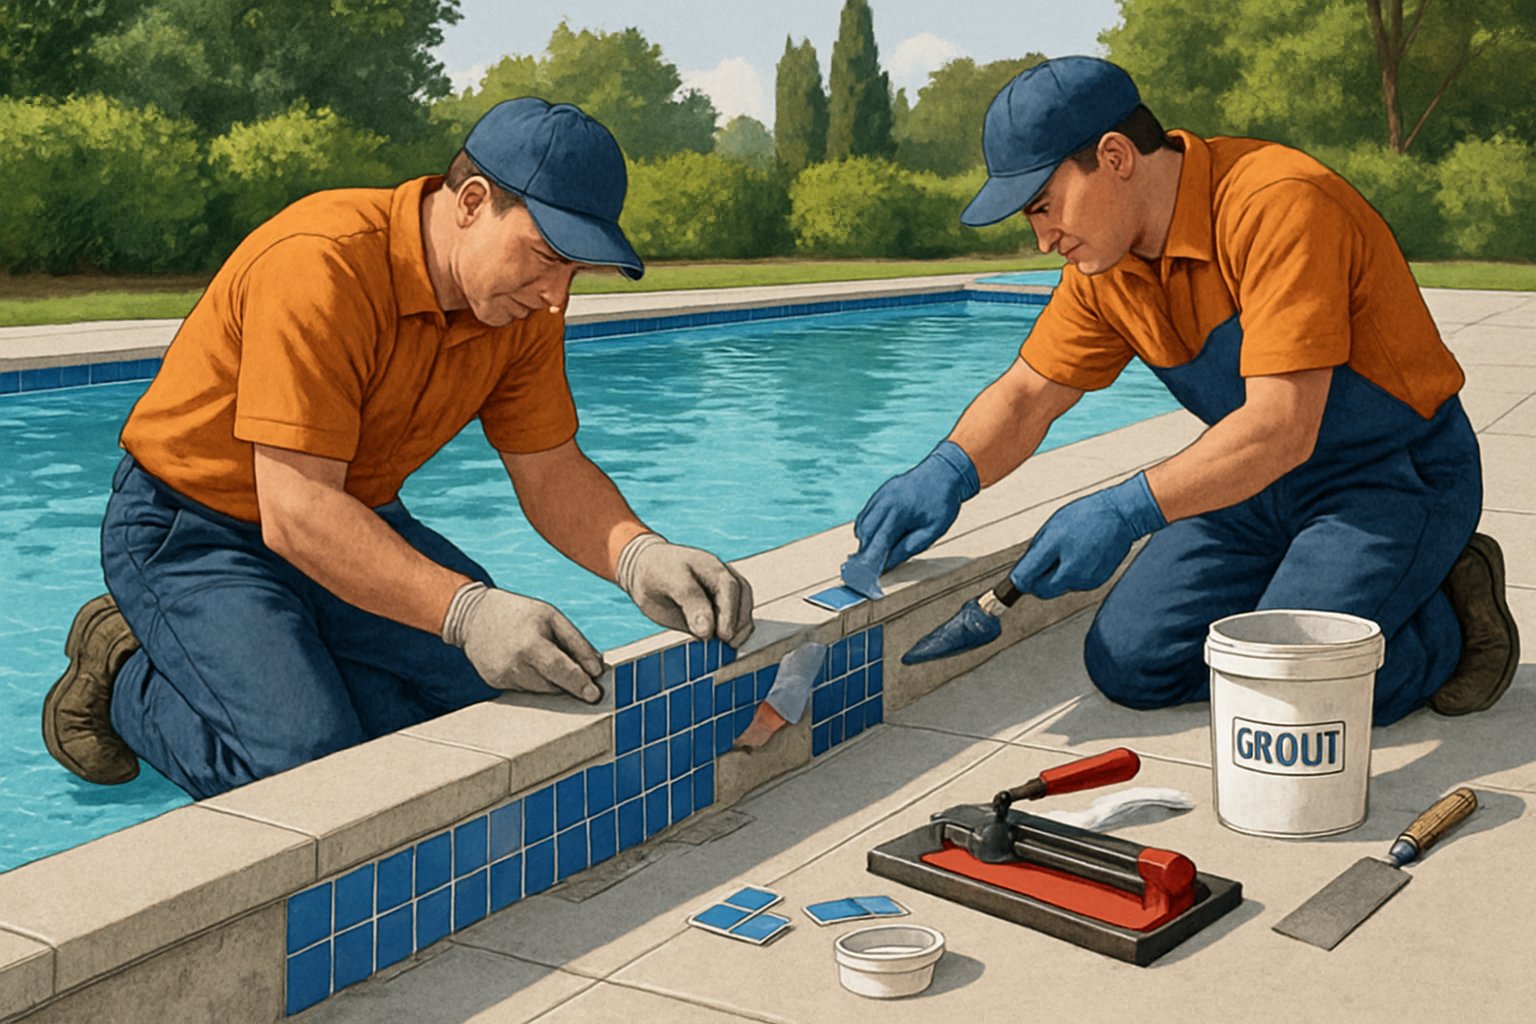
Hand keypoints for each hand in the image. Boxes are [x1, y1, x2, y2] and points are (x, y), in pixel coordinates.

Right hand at [441, 583, 603, 701]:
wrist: (473, 615)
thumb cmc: (519, 613)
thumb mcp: (552, 616)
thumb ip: (577, 642)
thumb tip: (597, 669)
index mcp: (531, 644)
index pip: (561, 670)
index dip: (580, 684)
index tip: (594, 695)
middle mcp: (515, 664)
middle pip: (553, 685)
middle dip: (569, 682)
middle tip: (578, 674)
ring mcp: (503, 676)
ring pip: (540, 690)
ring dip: (551, 680)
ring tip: (543, 657)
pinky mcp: (495, 683)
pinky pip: (525, 689)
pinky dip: (533, 679)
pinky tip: (526, 661)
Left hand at [617, 533, 754, 647]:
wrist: (645, 571)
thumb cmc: (657, 572)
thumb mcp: (669, 581)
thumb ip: (690, 601)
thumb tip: (708, 630)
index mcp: (711, 567)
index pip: (728, 588)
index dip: (728, 612)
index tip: (719, 634)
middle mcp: (722, 579)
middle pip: (742, 598)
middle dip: (737, 622)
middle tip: (725, 641)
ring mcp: (723, 593)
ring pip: (744, 608)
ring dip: (741, 628)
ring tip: (730, 645)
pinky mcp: (719, 610)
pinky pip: (737, 619)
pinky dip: (738, 632)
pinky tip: (729, 645)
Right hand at [849, 440, 979, 574]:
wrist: (945, 471)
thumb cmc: (942, 502)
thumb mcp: (933, 530)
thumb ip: (909, 547)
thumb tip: (888, 563)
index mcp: (897, 512)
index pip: (877, 542)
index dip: (871, 561)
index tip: (867, 577)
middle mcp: (884, 502)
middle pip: (865, 533)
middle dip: (866, 552)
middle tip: (871, 568)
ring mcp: (880, 495)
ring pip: (862, 523)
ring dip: (866, 540)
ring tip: (876, 553)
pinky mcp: (881, 493)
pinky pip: (867, 514)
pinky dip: (868, 527)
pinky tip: (879, 536)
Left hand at [1008, 472, 1165, 598]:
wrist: (1120, 515)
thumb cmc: (1087, 516)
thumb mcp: (1052, 528)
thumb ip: (1035, 553)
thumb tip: (1021, 573)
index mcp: (1056, 549)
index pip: (1026, 579)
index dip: (1019, 579)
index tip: (1017, 578)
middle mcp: (1072, 570)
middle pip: (1042, 591)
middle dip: (1038, 581)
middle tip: (1042, 563)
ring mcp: (1086, 579)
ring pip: (1059, 589)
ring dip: (1056, 578)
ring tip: (1067, 553)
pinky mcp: (1097, 582)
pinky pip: (1075, 585)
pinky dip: (1072, 576)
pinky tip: (1079, 557)